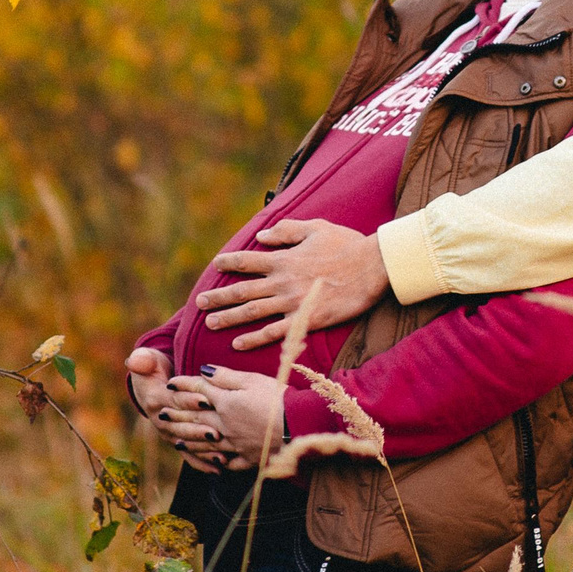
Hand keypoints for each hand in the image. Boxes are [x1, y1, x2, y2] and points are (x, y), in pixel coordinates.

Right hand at [128, 349, 229, 470]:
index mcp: (155, 400)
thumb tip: (137, 361)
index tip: (206, 400)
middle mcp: (160, 420)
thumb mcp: (147, 360)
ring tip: (221, 455)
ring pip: (187, 444)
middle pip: (181, 426)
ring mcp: (169, 433)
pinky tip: (219, 469)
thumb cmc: (152, 367)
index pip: (174, 401)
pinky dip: (203, 463)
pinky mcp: (177, 441)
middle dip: (198, 430)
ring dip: (203, 450)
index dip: (189, 401)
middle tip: (216, 433)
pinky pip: (189, 455)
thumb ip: (143, 360)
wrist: (150, 383)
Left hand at [160, 367, 288, 466]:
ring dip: (189, 442)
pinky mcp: (249, 459)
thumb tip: (204, 371)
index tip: (170, 383)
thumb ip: (226, 377)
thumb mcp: (252, 380)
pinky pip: (228, 463)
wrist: (300, 428)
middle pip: (196, 420)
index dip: (183, 385)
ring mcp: (236, 445)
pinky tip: (212, 463)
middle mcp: (225, 426)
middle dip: (177, 416)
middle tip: (161, 415)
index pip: (198, 391)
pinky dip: (217, 463)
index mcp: (225, 404)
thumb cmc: (279, 399)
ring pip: (206, 444)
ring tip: (176, 441)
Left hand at [194, 219, 388, 349]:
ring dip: (228, 318)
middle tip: (199, 303)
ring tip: (209, 324)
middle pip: (242, 290)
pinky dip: (254, 338)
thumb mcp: (316, 227)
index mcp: (283, 258)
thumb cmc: (347, 244)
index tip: (216, 264)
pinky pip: (274, 332)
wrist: (373, 267)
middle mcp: (282, 281)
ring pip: (251, 312)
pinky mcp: (305, 320)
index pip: (247, 260)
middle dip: (218, 297)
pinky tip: (238, 344)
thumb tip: (260, 235)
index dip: (228, 262)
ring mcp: (292, 302)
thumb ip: (286, 231)